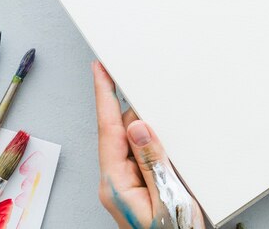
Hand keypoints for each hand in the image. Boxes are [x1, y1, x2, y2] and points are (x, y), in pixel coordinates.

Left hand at [92, 61, 204, 228]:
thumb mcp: (168, 198)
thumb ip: (152, 161)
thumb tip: (137, 126)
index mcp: (116, 183)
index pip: (107, 129)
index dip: (103, 95)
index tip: (100, 69)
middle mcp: (116, 181)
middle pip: (122, 132)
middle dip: (135, 111)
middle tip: (147, 88)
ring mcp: (126, 184)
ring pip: (134, 143)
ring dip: (149, 130)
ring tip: (167, 128)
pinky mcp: (138, 186)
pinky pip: (142, 155)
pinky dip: (154, 144)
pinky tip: (168, 144)